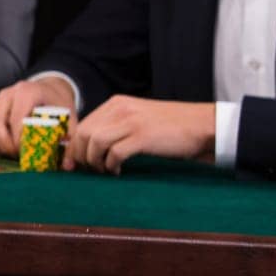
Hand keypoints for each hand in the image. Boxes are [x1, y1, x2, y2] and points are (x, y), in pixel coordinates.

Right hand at [0, 76, 75, 157]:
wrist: (49, 89)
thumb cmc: (58, 105)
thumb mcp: (69, 120)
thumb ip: (68, 143)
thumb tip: (67, 167)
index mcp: (27, 92)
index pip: (16, 120)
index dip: (20, 141)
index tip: (29, 154)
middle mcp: (7, 95)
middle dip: (5, 146)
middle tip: (19, 157)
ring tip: (13, 155)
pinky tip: (6, 150)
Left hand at [64, 96, 215, 173]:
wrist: (203, 125)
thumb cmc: (171, 127)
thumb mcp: (137, 119)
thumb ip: (116, 126)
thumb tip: (89, 147)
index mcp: (116, 104)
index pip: (83, 124)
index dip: (74, 146)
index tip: (72, 163)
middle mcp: (120, 109)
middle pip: (83, 133)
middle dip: (80, 155)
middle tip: (87, 170)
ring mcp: (131, 121)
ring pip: (94, 143)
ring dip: (94, 162)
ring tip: (104, 171)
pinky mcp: (143, 136)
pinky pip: (114, 153)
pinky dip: (111, 166)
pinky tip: (117, 171)